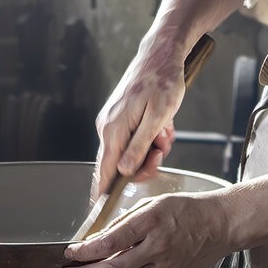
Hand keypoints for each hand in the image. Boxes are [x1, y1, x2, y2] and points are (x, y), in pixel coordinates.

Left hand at [60, 190, 233, 267]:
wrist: (222, 224)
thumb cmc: (189, 210)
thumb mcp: (154, 203)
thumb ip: (126, 221)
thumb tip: (98, 239)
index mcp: (151, 222)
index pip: (110, 242)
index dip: (85, 251)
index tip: (70, 253)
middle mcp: (158, 246)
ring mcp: (165, 266)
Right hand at [93, 42, 191, 197]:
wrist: (161, 55)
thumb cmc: (163, 82)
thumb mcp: (158, 118)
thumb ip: (139, 147)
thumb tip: (124, 171)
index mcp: (113, 130)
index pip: (104, 171)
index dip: (104, 194)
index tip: (102, 212)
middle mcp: (107, 127)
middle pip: (120, 165)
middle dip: (144, 163)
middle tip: (162, 149)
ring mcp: (113, 122)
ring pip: (131, 152)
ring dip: (151, 148)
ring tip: (165, 131)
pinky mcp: (121, 118)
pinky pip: (134, 139)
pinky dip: (150, 137)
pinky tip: (161, 125)